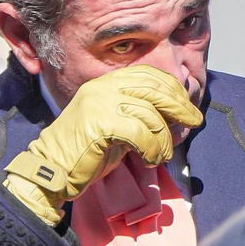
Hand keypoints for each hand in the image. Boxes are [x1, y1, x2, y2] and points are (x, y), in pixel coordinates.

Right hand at [2, 65, 202, 225]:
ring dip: (164, 138)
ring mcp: (99, 104)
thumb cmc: (85, 153)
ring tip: (163, 154)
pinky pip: (140, 133)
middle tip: (193, 121)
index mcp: (105, 83)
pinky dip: (152, 149)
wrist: (51, 171)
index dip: (171, 87)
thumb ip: (138, 115)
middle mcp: (102, 88)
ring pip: (149, 114)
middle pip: (153, 88)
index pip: (147, 74)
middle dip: (179, 105)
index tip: (186, 104)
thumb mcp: (114, 125)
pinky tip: (149, 160)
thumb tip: (174, 114)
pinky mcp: (99, 124)